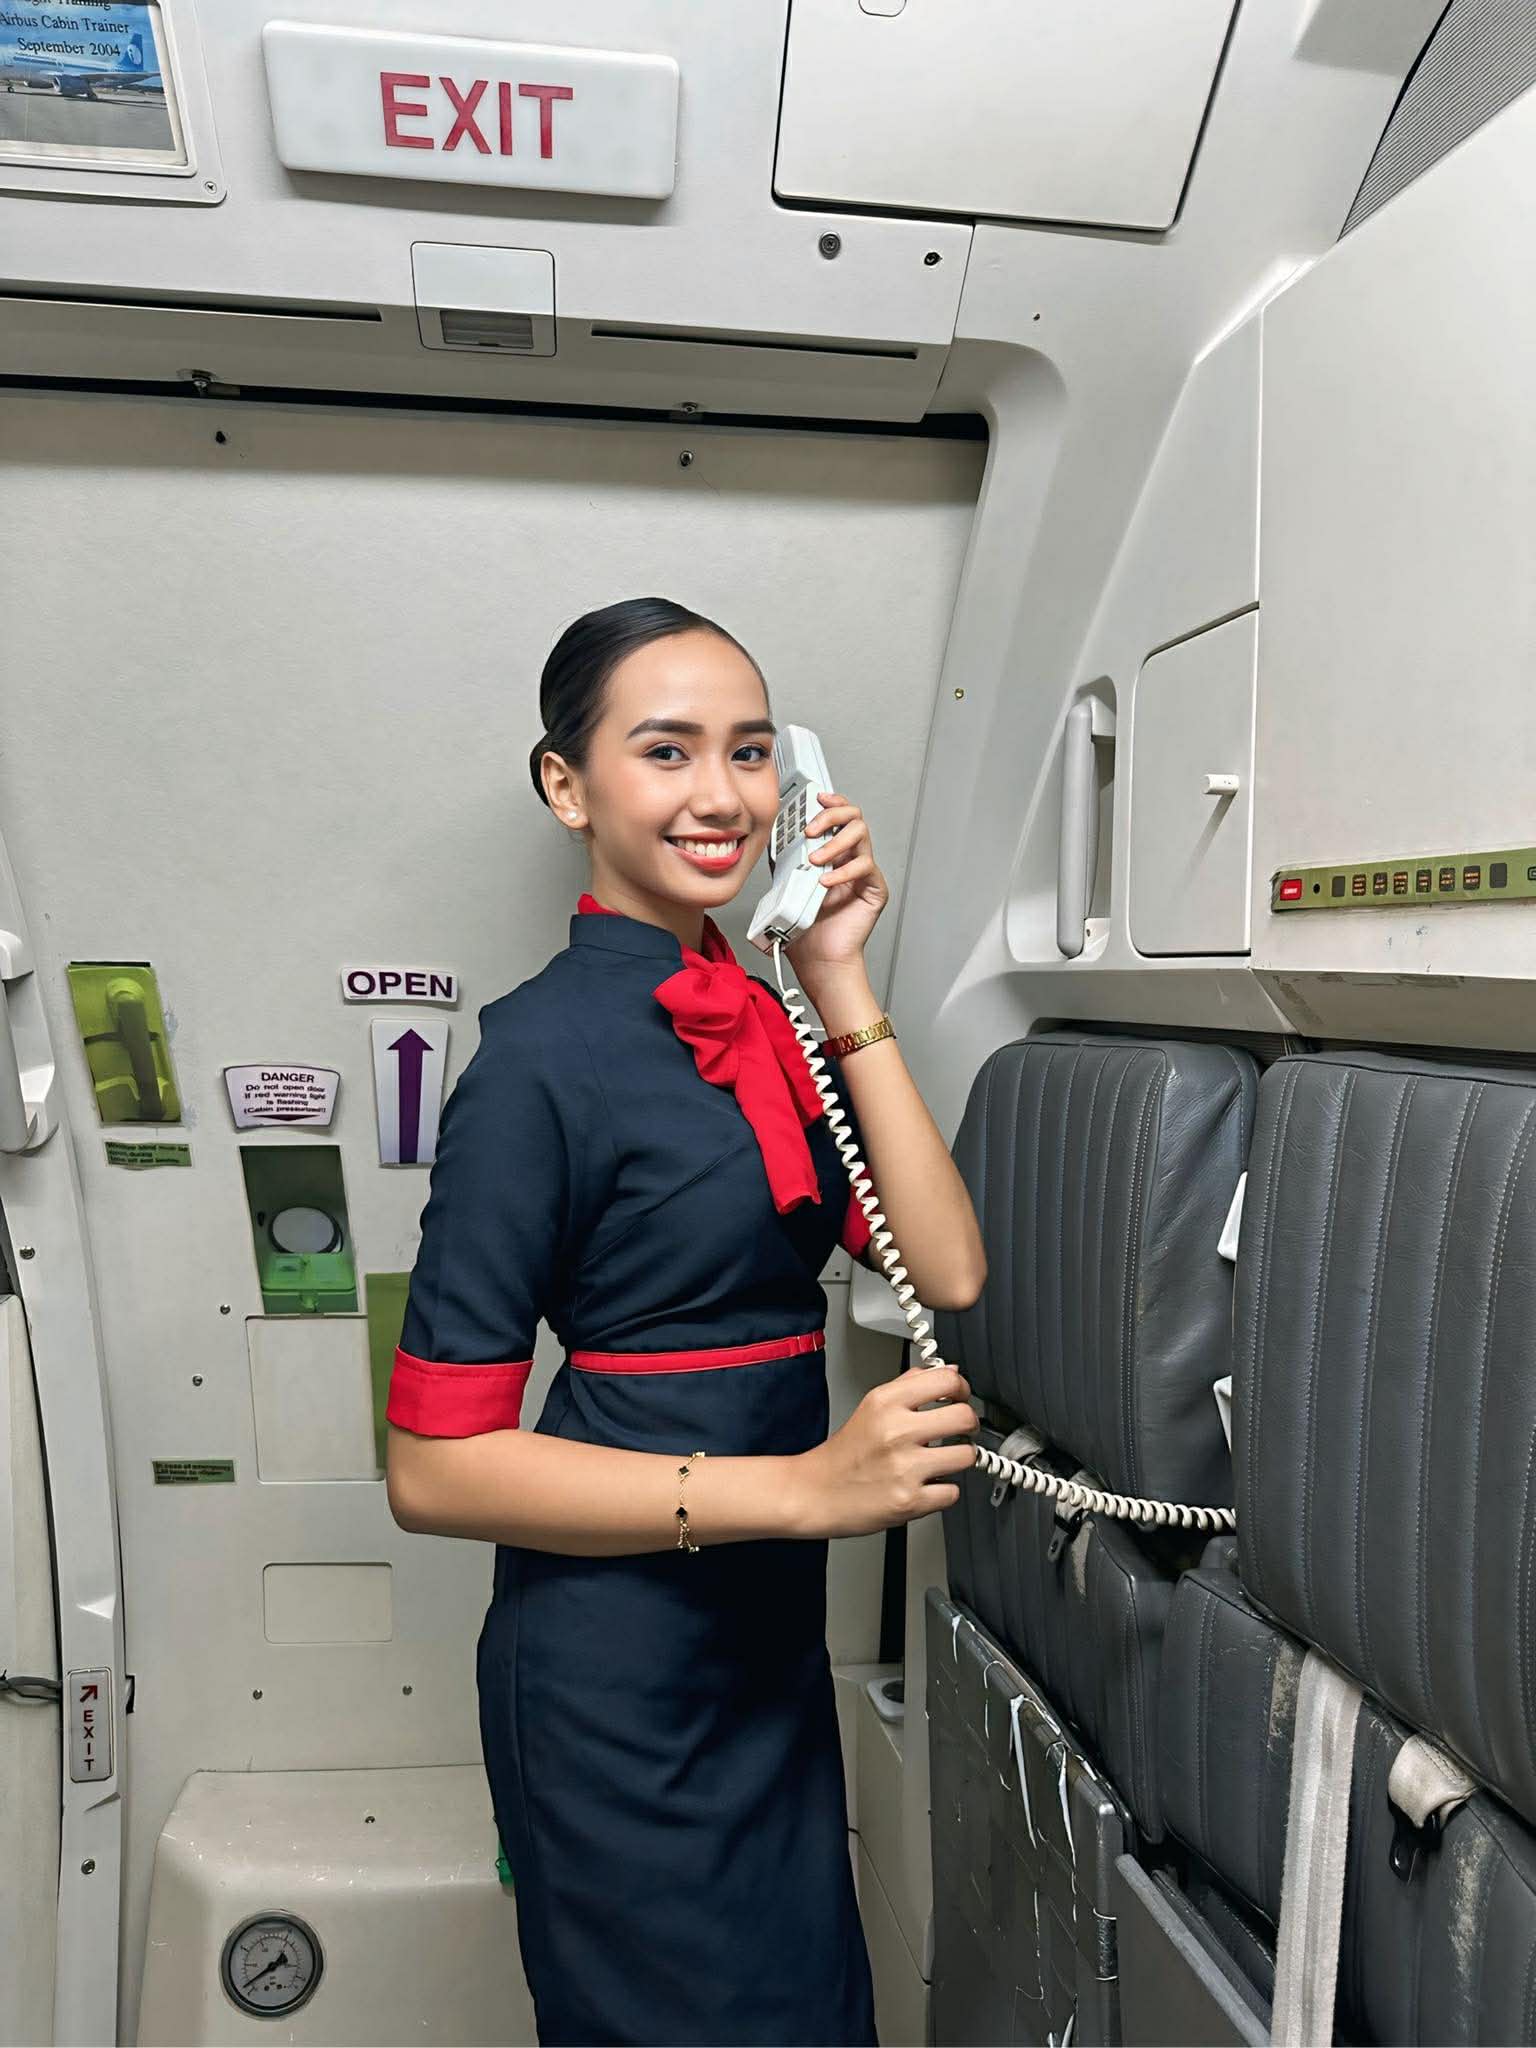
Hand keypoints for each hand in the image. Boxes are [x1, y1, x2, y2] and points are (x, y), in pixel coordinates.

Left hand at [786, 789, 887, 975]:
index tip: (814, 797)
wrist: (818, 959)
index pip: (838, 816)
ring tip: (816, 859)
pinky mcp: (874, 889)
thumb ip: (785, 861)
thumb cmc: (804, 928)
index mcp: (832, 853)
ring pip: (861, 835)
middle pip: (854, 816)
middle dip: (832, 815)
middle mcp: (850, 858)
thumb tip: (772, 836)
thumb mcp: (785, 886)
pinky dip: (843, 871)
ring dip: (835, 842)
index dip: (830, 802)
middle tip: (812, 828)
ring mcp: (864, 872)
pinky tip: (826, 881)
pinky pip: (865, 868)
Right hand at [789, 1365, 979, 1538]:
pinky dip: (943, 1491)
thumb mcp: (872, 1406)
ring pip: (966, 1456)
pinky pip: (952, 1492)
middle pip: (964, 1417)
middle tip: (961, 1430)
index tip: (960, 1397)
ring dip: (958, 1460)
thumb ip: (910, 1384)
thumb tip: (950, 1372)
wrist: (815, 1492)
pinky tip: (926, 1484)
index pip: (946, 1380)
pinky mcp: (910, 1501)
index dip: (962, 1389)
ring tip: (940, 1460)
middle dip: (969, 1425)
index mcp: (886, 1403)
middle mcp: (896, 1432)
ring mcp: (904, 1468)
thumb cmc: (845, 1453)